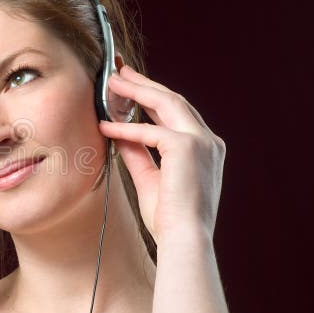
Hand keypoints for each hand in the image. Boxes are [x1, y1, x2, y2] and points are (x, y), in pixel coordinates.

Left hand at [98, 65, 225, 244]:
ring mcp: (201, 141)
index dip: (152, 98)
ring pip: (166, 103)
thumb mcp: (149, 177)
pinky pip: (149, 131)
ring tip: (113, 81)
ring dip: (137, 90)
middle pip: (173, 100)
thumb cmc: (169, 218)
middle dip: (144, 84)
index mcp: (204, 149)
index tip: (132, 87)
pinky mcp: (187, 147)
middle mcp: (208, 140)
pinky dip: (125, 128)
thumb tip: (118, 131)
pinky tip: (105, 126)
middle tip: (120, 72)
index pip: (177, 114)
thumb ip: (137, 152)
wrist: (184, 240)